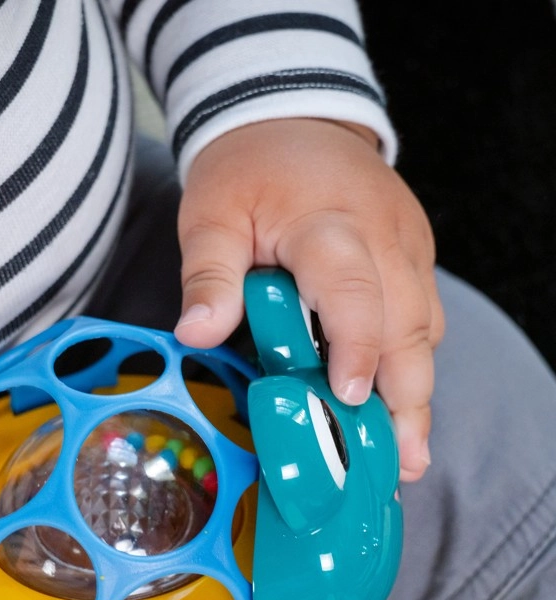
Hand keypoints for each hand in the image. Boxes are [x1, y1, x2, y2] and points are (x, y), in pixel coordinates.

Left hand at [174, 117, 443, 481]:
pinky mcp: (412, 257)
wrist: (292, 118)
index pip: (353, 291)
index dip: (356, 347)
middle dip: (407, 396)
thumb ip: (207, 274)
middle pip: (408, 323)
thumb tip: (194, 333)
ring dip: (417, 391)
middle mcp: (383, 237)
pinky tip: (399, 409)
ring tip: (407, 455)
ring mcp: (407, 247)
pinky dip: (413, 365)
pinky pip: (422, 317)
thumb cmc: (247, 171)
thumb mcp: (211, 214)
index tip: (351, 398)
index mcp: (329, 224)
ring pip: (425, 327)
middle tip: (402, 462)